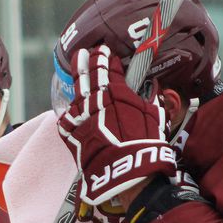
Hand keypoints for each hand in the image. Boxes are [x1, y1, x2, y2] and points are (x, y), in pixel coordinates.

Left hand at [58, 45, 176, 206]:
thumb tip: (154, 86)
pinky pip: (67, 118)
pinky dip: (71, 113)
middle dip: (86, 60)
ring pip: (76, 94)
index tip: (106, 52)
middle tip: (84, 52)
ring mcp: (80, 116)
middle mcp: (95, 100)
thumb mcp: (154, 115)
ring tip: (76, 73)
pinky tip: (72, 109)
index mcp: (116, 92)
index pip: (108, 66)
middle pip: (87, 74)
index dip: (106, 57)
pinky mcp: (71, 133)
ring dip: (78, 83)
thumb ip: (151, 97)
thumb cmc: (144, 142)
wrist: (123, 170)